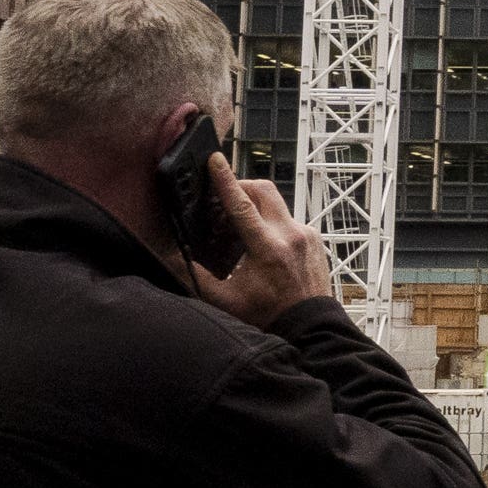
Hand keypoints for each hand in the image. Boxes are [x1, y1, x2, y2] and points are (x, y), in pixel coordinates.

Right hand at [190, 159, 332, 324]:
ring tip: (240, 225)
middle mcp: (291, 235)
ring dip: (256, 205)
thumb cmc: (269, 315)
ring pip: (277, 203)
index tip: (215, 160)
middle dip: (242, 186)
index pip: (242, 205)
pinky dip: (272, 222)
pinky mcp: (315, 238)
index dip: (225, 180)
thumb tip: (173, 257)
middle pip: (263, 191)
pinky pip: (289, 219)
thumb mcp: (226, 300)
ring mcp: (307, 234)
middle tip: (224, 196)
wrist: (310, 327)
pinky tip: (263, 241)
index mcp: (268, 249)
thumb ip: (196, 277)